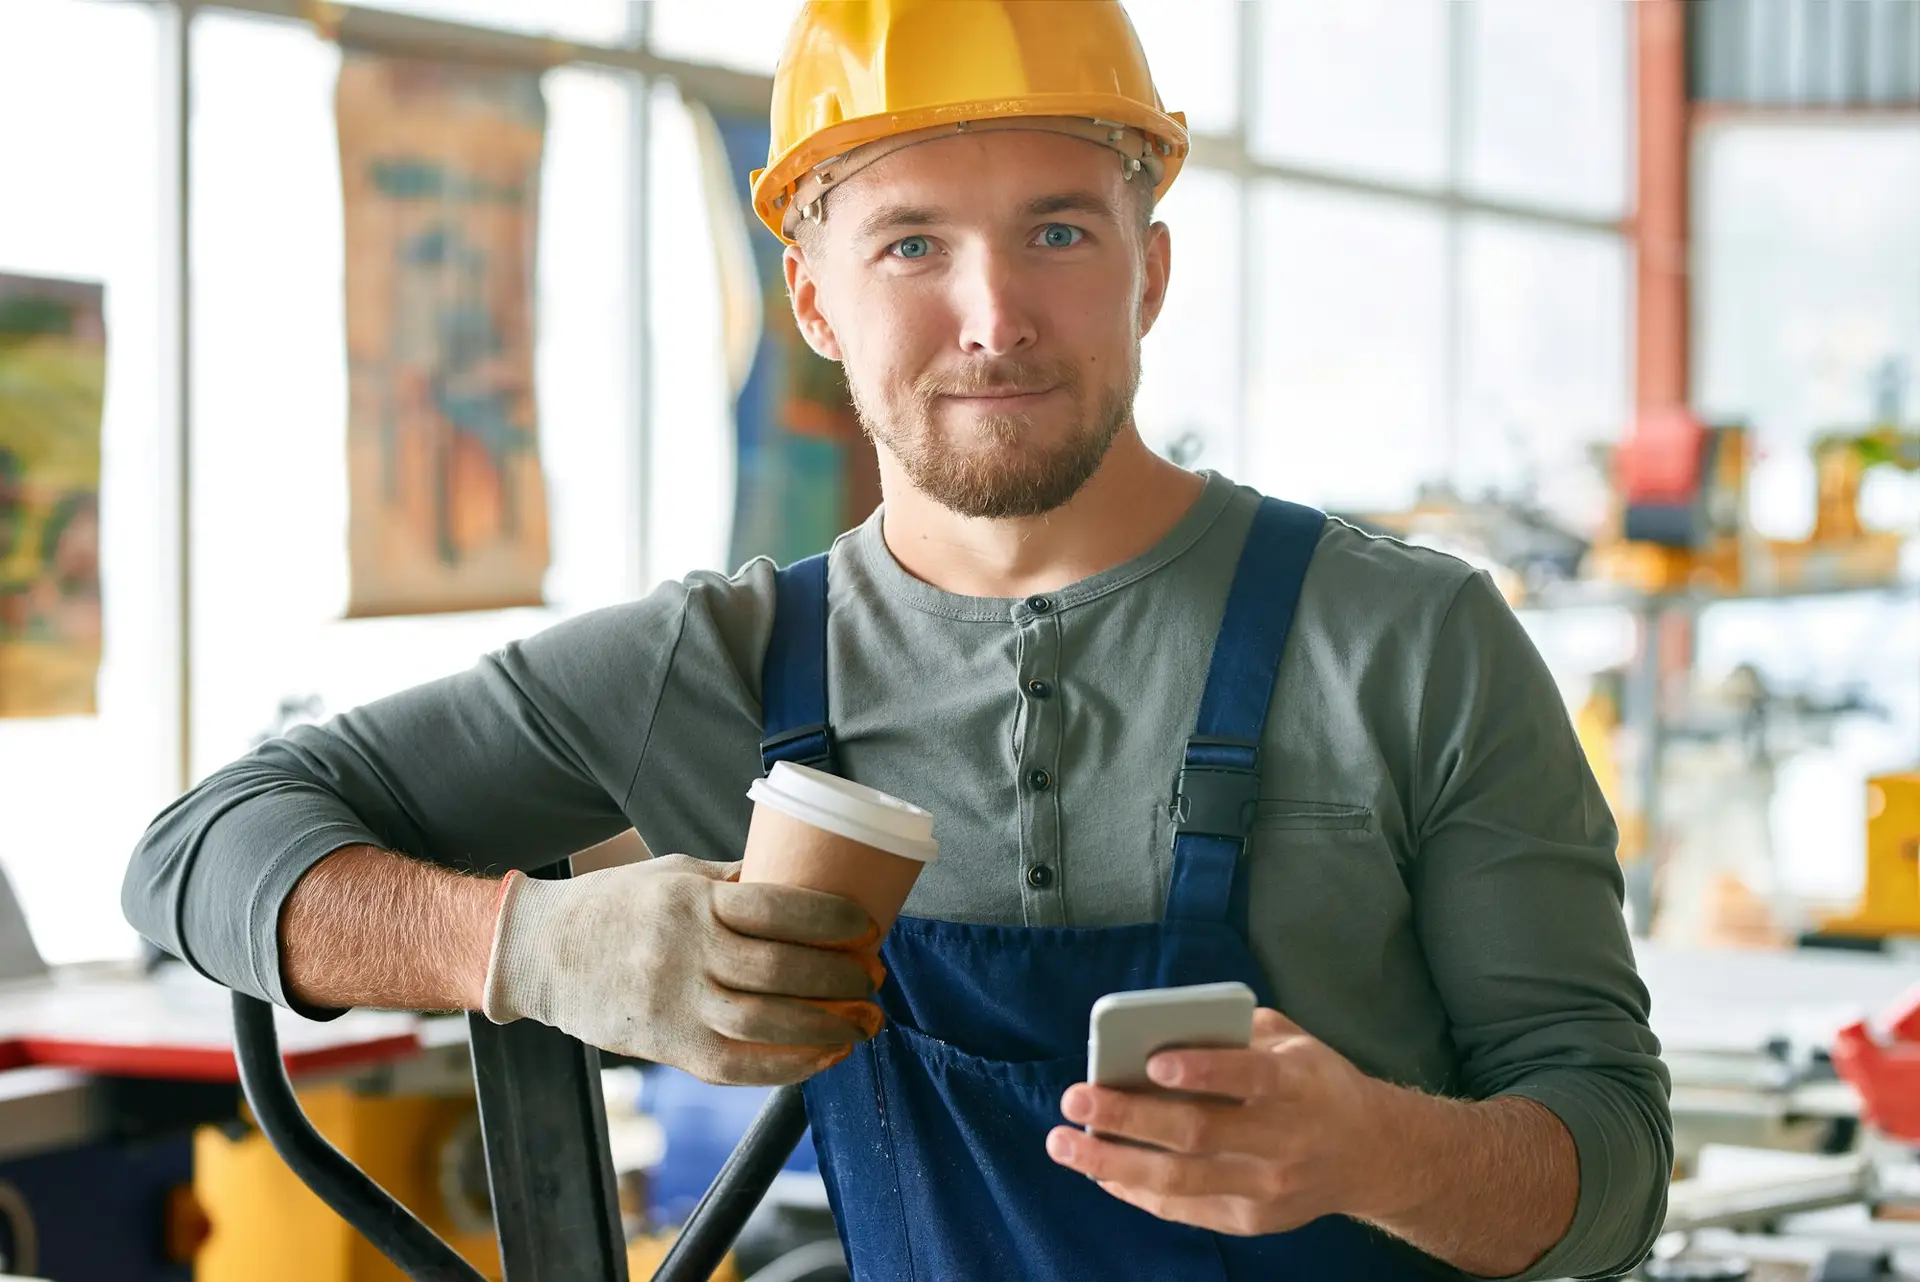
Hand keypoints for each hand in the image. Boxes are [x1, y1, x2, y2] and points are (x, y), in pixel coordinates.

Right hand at [483, 854, 882, 1085]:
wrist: (540, 952)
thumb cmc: (616, 906)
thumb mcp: (673, 874)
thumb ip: (734, 882)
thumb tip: (803, 881)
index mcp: (689, 900)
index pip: (774, 907)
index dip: (831, 920)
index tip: (868, 928)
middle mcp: (682, 951)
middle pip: (778, 969)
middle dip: (840, 978)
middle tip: (875, 979)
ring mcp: (672, 1004)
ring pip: (764, 1022)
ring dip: (826, 1027)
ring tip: (864, 1023)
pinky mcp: (665, 1047)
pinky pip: (735, 1065)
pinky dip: (787, 1066)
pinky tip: (824, 1057)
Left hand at [1047, 1008, 1390, 1235]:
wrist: (1372, 1155)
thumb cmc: (1316, 1083)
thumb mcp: (1292, 1042)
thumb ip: (1235, 1032)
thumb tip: (1157, 1030)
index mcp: (1298, 1084)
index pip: (1251, 1075)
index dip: (1204, 1070)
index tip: (1153, 1062)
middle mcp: (1285, 1140)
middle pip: (1199, 1133)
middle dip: (1129, 1116)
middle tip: (1075, 1097)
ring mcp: (1267, 1188)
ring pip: (1181, 1181)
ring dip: (1113, 1163)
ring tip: (1064, 1144)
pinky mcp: (1252, 1221)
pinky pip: (1183, 1208)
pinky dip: (1135, 1190)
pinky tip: (1099, 1170)